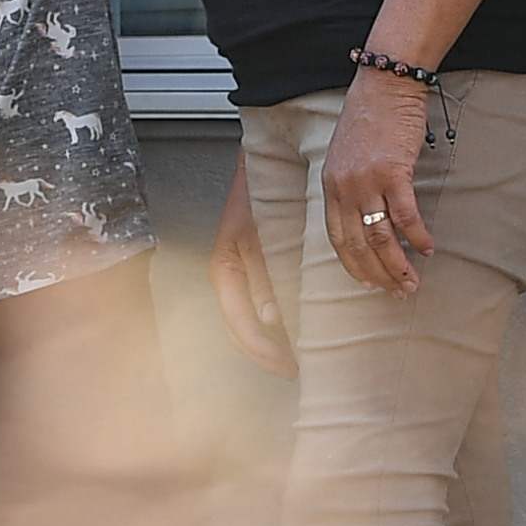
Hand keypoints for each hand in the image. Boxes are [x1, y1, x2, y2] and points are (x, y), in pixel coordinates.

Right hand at [211, 162, 289, 373]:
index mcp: (224, 268)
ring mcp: (239, 271)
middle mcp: (228, 274)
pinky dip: (278, 320)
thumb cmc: (263, 191)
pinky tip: (299, 325)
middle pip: (242, 329)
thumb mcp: (263, 234)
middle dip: (269, 353)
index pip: (240, 326)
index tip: (291, 367)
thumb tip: (270, 318)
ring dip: (273, 341)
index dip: (265, 352)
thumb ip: (265, 275)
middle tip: (299, 368)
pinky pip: (261, 302)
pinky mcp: (253, 264)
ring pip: (250, 320)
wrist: (266, 157)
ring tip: (301, 354)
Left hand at [320, 70, 436, 292]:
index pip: (337, 238)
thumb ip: (350, 185)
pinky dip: (417, 237)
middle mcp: (344, 188)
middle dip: (378, 274)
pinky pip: (405, 216)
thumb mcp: (347, 154)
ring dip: (397, 265)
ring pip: (380, 237)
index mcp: (331, 185)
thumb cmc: (370, 116)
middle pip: (358, 245)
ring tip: (412, 282)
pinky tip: (427, 248)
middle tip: (396, 292)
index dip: (353, 265)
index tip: (368, 283)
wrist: (385, 84)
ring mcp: (367, 181)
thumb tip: (366, 213)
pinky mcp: (393, 172)